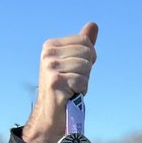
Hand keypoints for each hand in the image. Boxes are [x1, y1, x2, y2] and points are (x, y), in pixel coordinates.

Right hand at [23, 21, 98, 142]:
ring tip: (71, 90)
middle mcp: (48, 54)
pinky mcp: (55, 81)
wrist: (52, 117)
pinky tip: (70, 96)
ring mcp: (50, 67)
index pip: (85, 42)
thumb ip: (83, 45)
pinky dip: (81, 92)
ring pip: (85, 68)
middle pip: (87, 54)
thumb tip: (94, 25)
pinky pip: (82, 81)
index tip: (76, 71)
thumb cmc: (65, 90)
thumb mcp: (74, 64)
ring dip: (83, 83)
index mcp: (51, 45)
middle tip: (72, 84)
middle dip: (86, 72)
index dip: (88, 59)